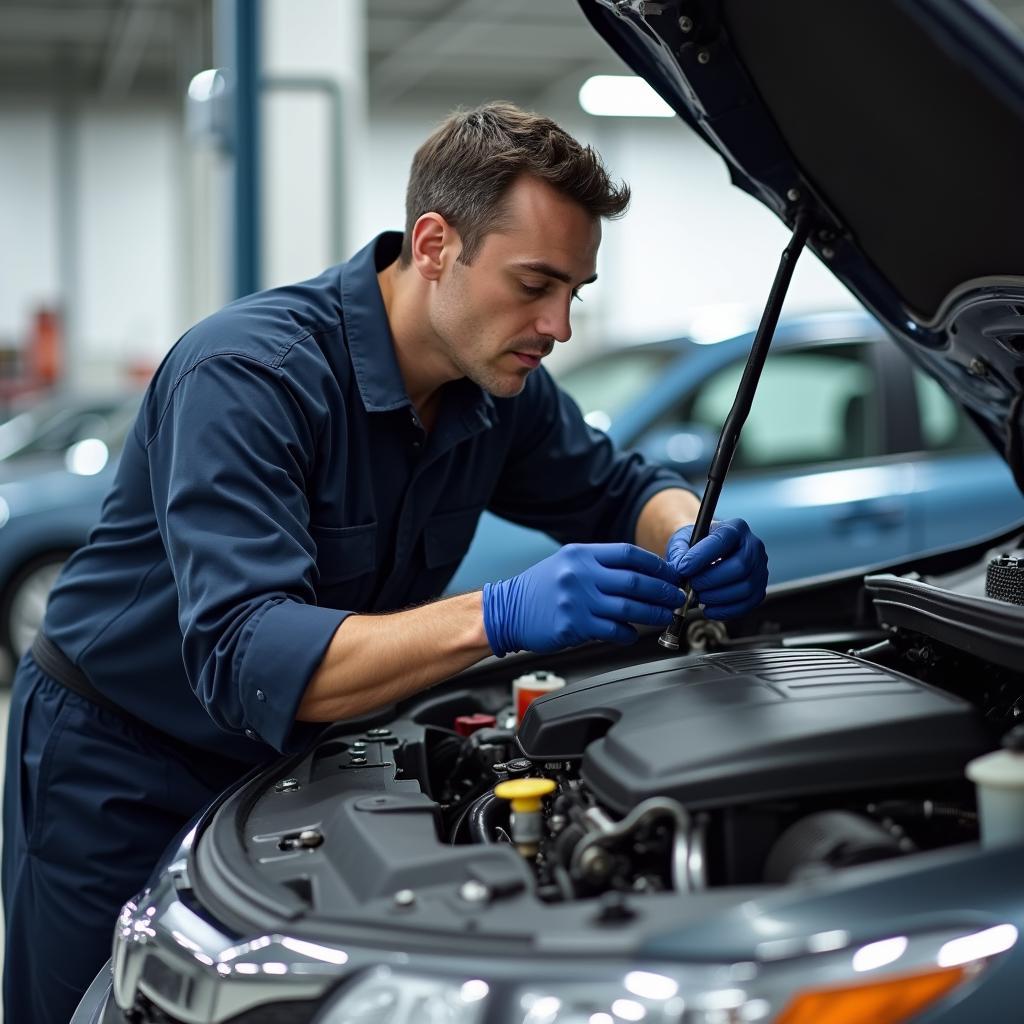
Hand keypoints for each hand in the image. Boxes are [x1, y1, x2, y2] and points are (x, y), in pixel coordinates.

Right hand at [482, 543, 685, 656]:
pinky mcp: (574, 626)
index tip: (672, 574)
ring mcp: (577, 601)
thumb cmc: (540, 588)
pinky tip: (633, 633)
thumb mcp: (568, 564)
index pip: (630, 555)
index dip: (657, 565)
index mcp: (582, 554)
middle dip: (663, 591)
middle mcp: (580, 575)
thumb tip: (643, 574)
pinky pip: (613, 630)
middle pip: (636, 582)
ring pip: (629, 608)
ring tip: (666, 616)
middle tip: (677, 597)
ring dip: (654, 614)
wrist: (507, 610)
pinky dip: (629, 633)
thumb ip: (601, 566)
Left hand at [666, 518, 767, 619]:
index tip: (683, 568)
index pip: (722, 540)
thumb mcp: (683, 540)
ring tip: (698, 595)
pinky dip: (725, 610)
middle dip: (710, 580)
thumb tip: (679, 568)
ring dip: (716, 597)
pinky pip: (747, 604)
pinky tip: (708, 608)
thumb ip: (679, 551)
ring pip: (745, 588)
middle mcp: (753, 546)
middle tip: (691, 585)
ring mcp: (760, 569)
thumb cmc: (697, 545)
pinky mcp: (759, 589)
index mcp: (736, 528)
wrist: (707, 553)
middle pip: (739, 567)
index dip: (701, 556)